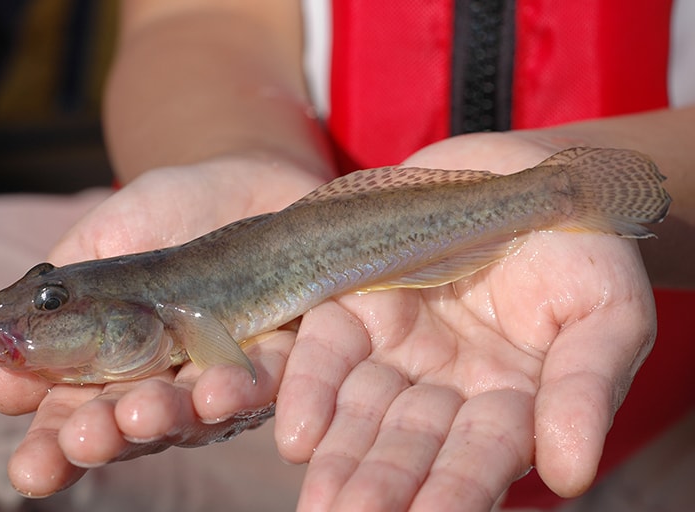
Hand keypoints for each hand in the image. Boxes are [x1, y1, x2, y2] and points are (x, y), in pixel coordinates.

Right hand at [0, 155, 325, 496]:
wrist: (246, 178)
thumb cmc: (169, 211)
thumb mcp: (105, 238)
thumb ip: (59, 291)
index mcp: (117, 364)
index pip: (80, 416)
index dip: (55, 445)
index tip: (32, 466)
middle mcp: (170, 380)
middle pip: (136, 426)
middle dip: (108, 436)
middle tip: (85, 438)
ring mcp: (225, 372)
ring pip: (199, 413)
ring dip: (168, 419)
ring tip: (141, 414)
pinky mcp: (282, 355)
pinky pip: (268, 381)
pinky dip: (241, 391)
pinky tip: (215, 390)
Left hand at [273, 133, 658, 510]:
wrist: (525, 172)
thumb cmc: (581, 247)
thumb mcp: (607, 313)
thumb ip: (587, 389)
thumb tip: (572, 474)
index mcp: (509, 400)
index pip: (480, 457)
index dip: (455, 490)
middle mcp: (443, 386)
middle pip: (407, 445)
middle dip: (380, 484)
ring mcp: (394, 346)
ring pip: (360, 411)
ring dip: (338, 455)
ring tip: (318, 501)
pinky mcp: (353, 305)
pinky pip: (324, 350)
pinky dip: (309, 388)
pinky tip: (296, 434)